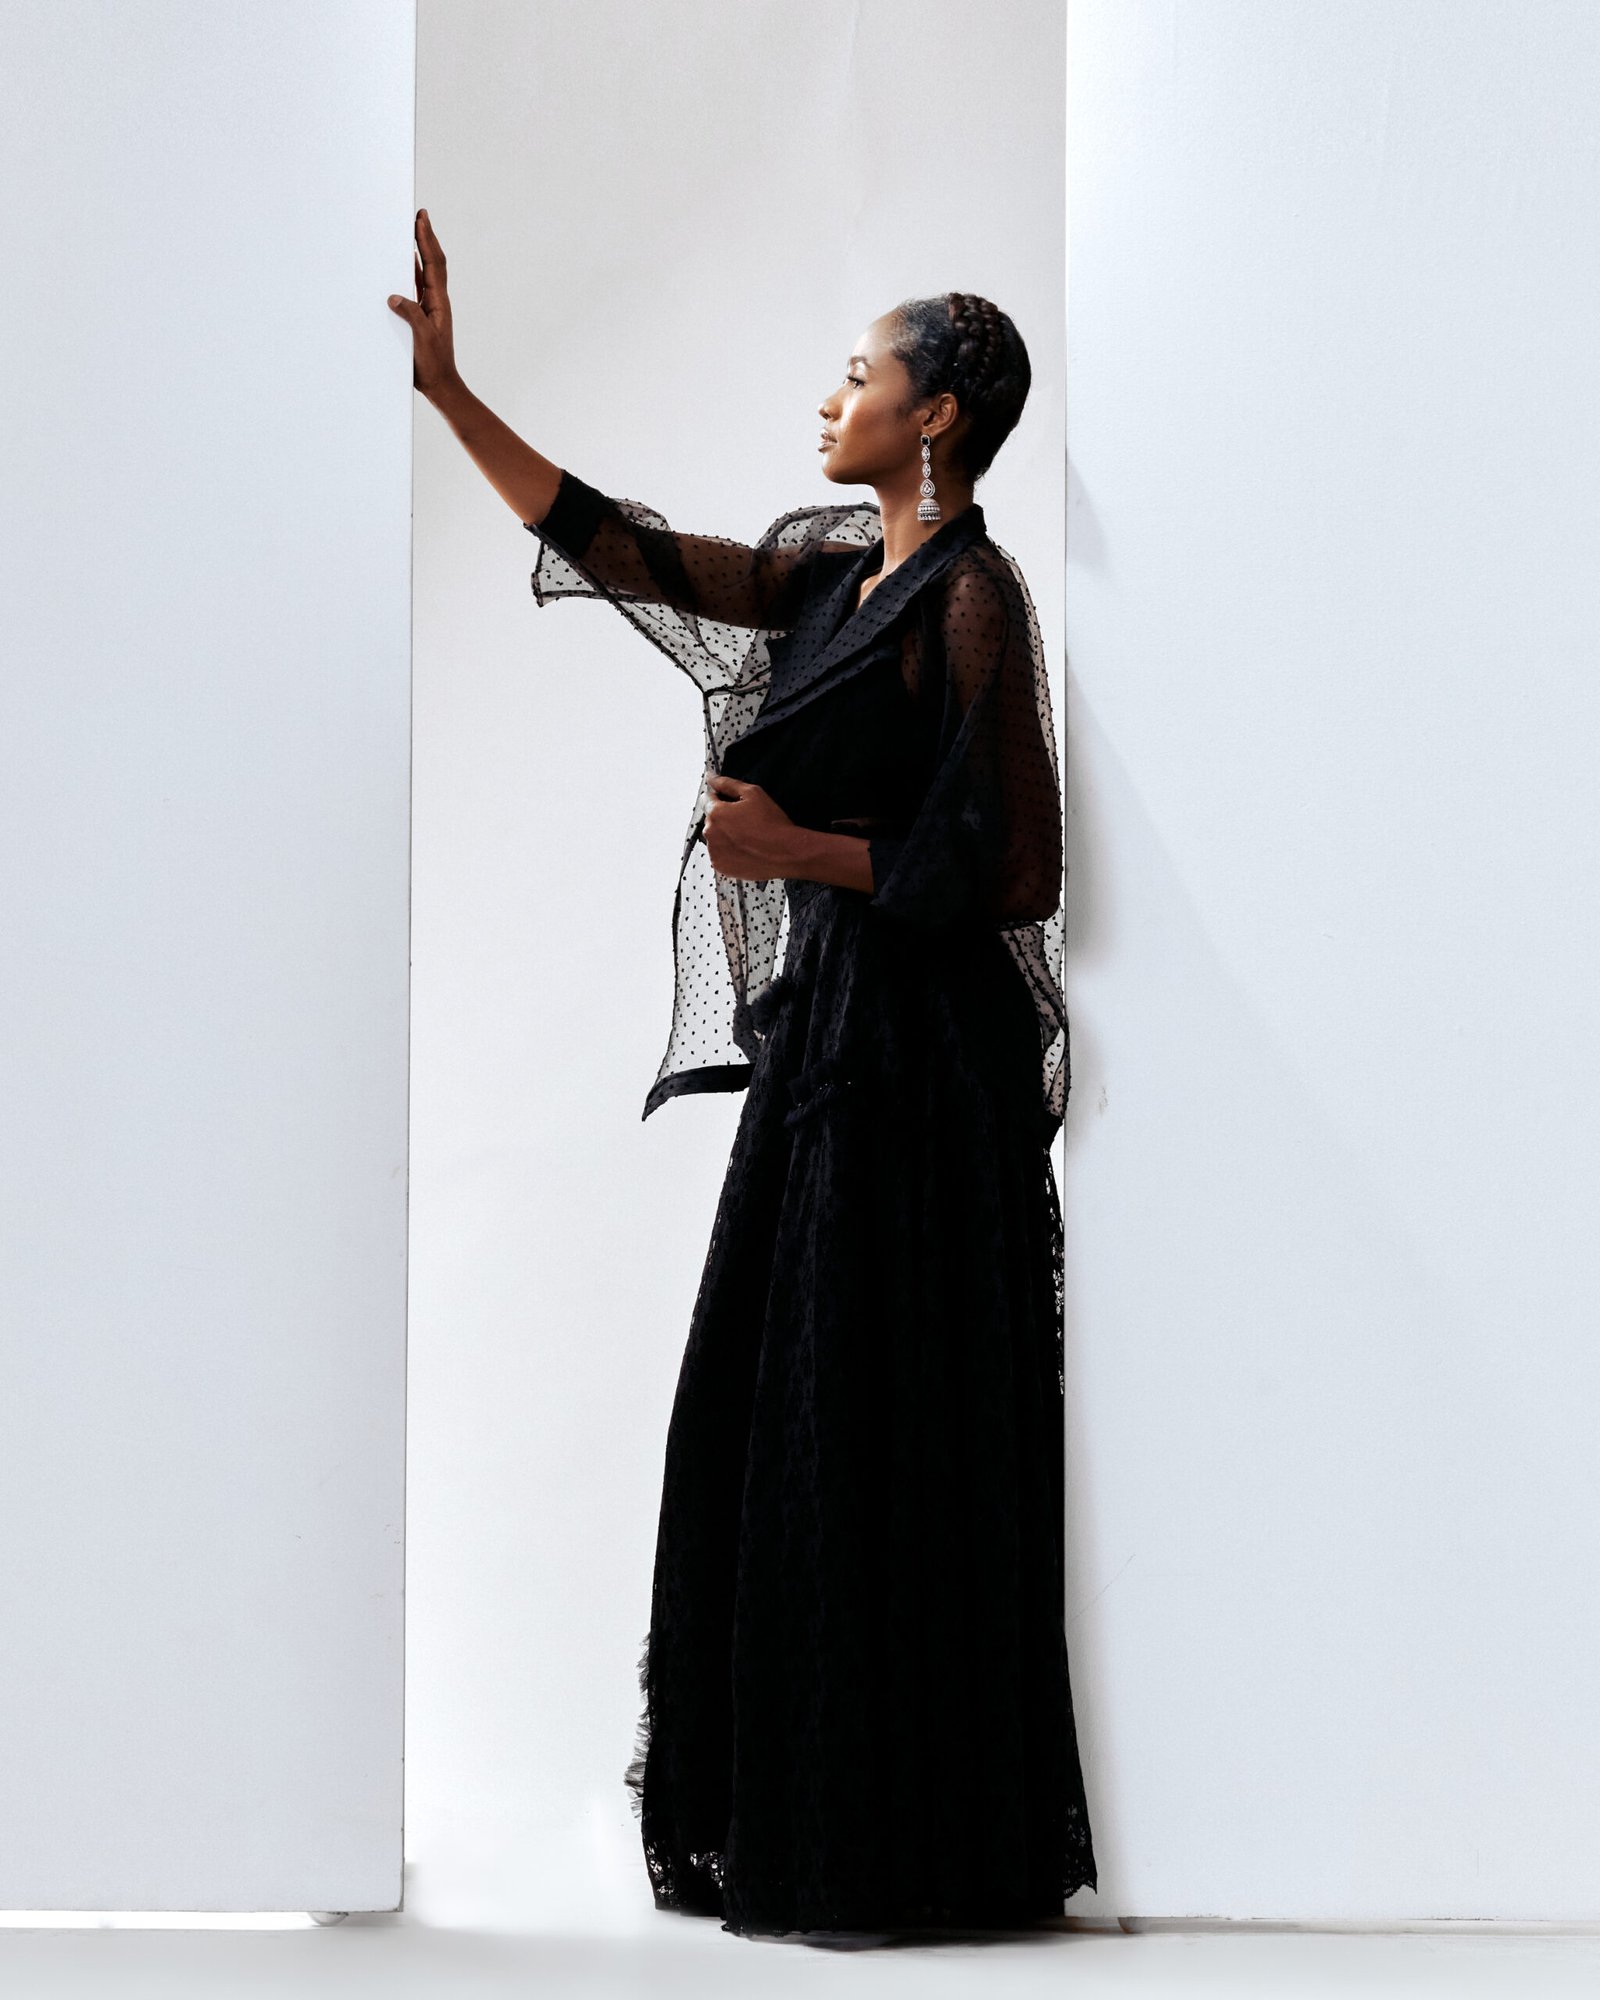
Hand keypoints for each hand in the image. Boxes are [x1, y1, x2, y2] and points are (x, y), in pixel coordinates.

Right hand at [387, 208, 459, 402]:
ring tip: (411, 230)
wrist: (439, 385)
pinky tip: (405, 262)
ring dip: (419, 250)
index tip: (421, 218)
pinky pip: (416, 287)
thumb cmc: (433, 365)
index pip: (433, 263)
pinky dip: (411, 270)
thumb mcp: (423, 339)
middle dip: (426, 237)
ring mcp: (429, 307)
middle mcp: (436, 301)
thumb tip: (394, 296)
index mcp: (438, 302)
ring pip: (424, 272)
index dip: (427, 240)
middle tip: (419, 215)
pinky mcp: (421, 316)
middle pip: (432, 261)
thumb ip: (411, 316)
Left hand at [702, 774, 799, 880]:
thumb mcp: (753, 794)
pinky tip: (745, 849)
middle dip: (724, 818)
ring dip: (725, 835)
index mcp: (716, 813)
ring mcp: (715, 852)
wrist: (786, 853)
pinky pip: (720, 854)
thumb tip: (711, 777)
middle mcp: (711, 834)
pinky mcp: (721, 867)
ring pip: (715, 838)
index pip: (708, 799)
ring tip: (747, 837)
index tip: (735, 805)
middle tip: (747, 822)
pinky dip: (729, 852)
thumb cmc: (772, 824)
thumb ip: (727, 783)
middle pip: (711, 819)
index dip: (722, 799)